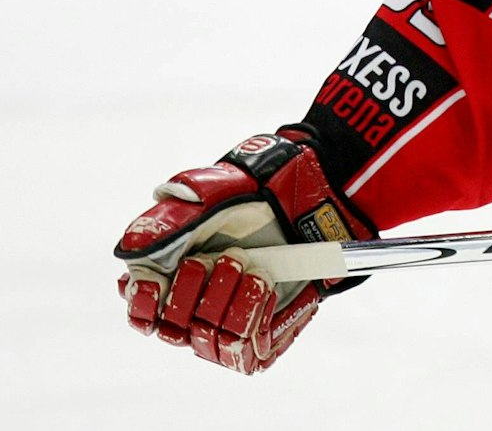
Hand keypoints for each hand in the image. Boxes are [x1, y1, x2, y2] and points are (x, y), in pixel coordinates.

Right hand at [115, 130, 369, 372]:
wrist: (304, 201)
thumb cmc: (249, 197)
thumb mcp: (206, 198)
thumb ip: (164, 223)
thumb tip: (128, 250)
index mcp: (168, 279)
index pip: (140, 314)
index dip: (143, 304)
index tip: (156, 281)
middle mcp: (194, 307)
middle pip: (173, 331)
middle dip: (197, 293)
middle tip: (228, 257)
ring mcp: (227, 322)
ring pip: (209, 341)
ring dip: (229, 303)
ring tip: (254, 268)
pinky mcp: (261, 336)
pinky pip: (245, 352)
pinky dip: (253, 317)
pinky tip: (265, 286)